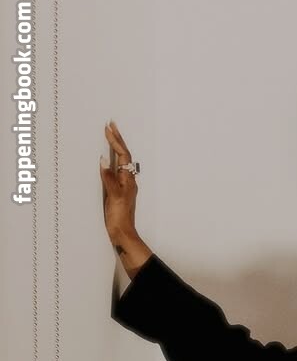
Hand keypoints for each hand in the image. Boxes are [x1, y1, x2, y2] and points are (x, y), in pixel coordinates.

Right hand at [99, 121, 139, 246]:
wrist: (123, 235)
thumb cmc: (119, 217)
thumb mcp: (113, 196)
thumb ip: (108, 178)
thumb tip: (104, 160)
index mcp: (128, 180)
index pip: (123, 156)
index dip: (116, 141)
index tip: (108, 128)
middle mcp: (128, 181)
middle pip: (124, 156)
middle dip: (118, 140)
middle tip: (111, 126)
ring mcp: (124, 187)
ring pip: (121, 163)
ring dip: (116, 149)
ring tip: (110, 137)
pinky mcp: (118, 192)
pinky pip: (116, 170)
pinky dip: (112, 160)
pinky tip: (108, 159)